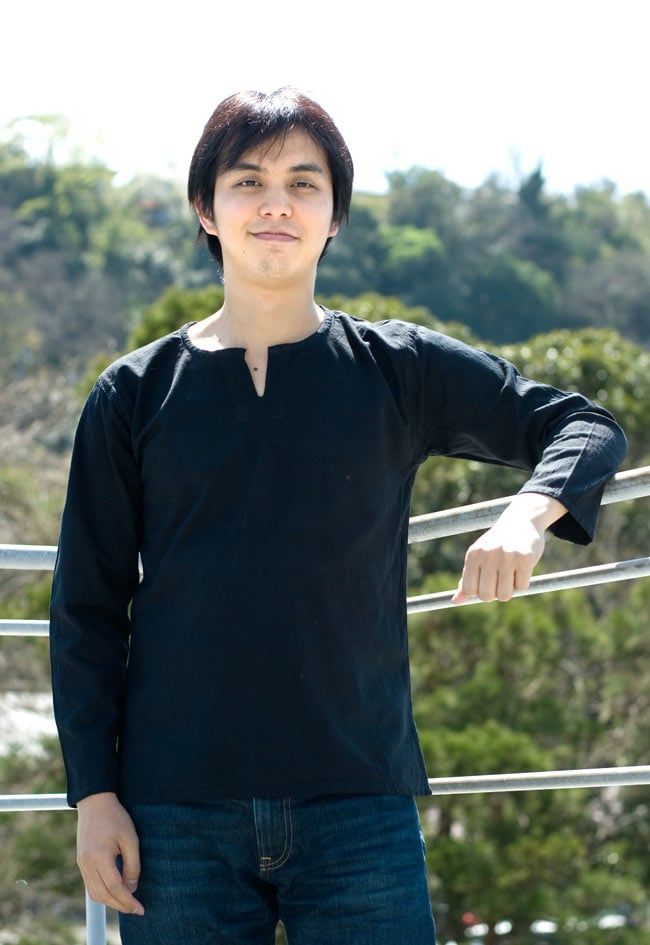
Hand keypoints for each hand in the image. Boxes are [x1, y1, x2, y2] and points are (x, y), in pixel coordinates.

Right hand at [76, 792, 144, 915]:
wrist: (95, 803)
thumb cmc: (115, 817)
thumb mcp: (130, 839)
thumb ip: (133, 865)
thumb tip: (131, 888)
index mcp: (100, 857)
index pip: (114, 887)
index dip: (128, 901)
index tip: (140, 909)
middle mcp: (87, 864)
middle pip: (103, 895)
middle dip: (120, 905)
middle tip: (136, 909)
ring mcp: (81, 864)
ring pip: (95, 893)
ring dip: (111, 902)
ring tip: (127, 904)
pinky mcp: (81, 862)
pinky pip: (90, 885)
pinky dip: (103, 893)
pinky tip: (115, 893)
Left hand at [451, 517, 545, 603]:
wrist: (521, 520)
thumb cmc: (496, 544)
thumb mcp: (478, 558)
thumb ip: (467, 580)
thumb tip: (455, 601)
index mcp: (473, 554)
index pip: (469, 589)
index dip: (479, 592)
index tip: (486, 583)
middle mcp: (488, 554)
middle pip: (487, 596)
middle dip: (494, 593)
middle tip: (500, 580)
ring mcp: (507, 556)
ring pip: (505, 595)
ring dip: (509, 590)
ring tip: (511, 574)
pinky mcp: (525, 557)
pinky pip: (522, 587)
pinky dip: (522, 583)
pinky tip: (522, 568)